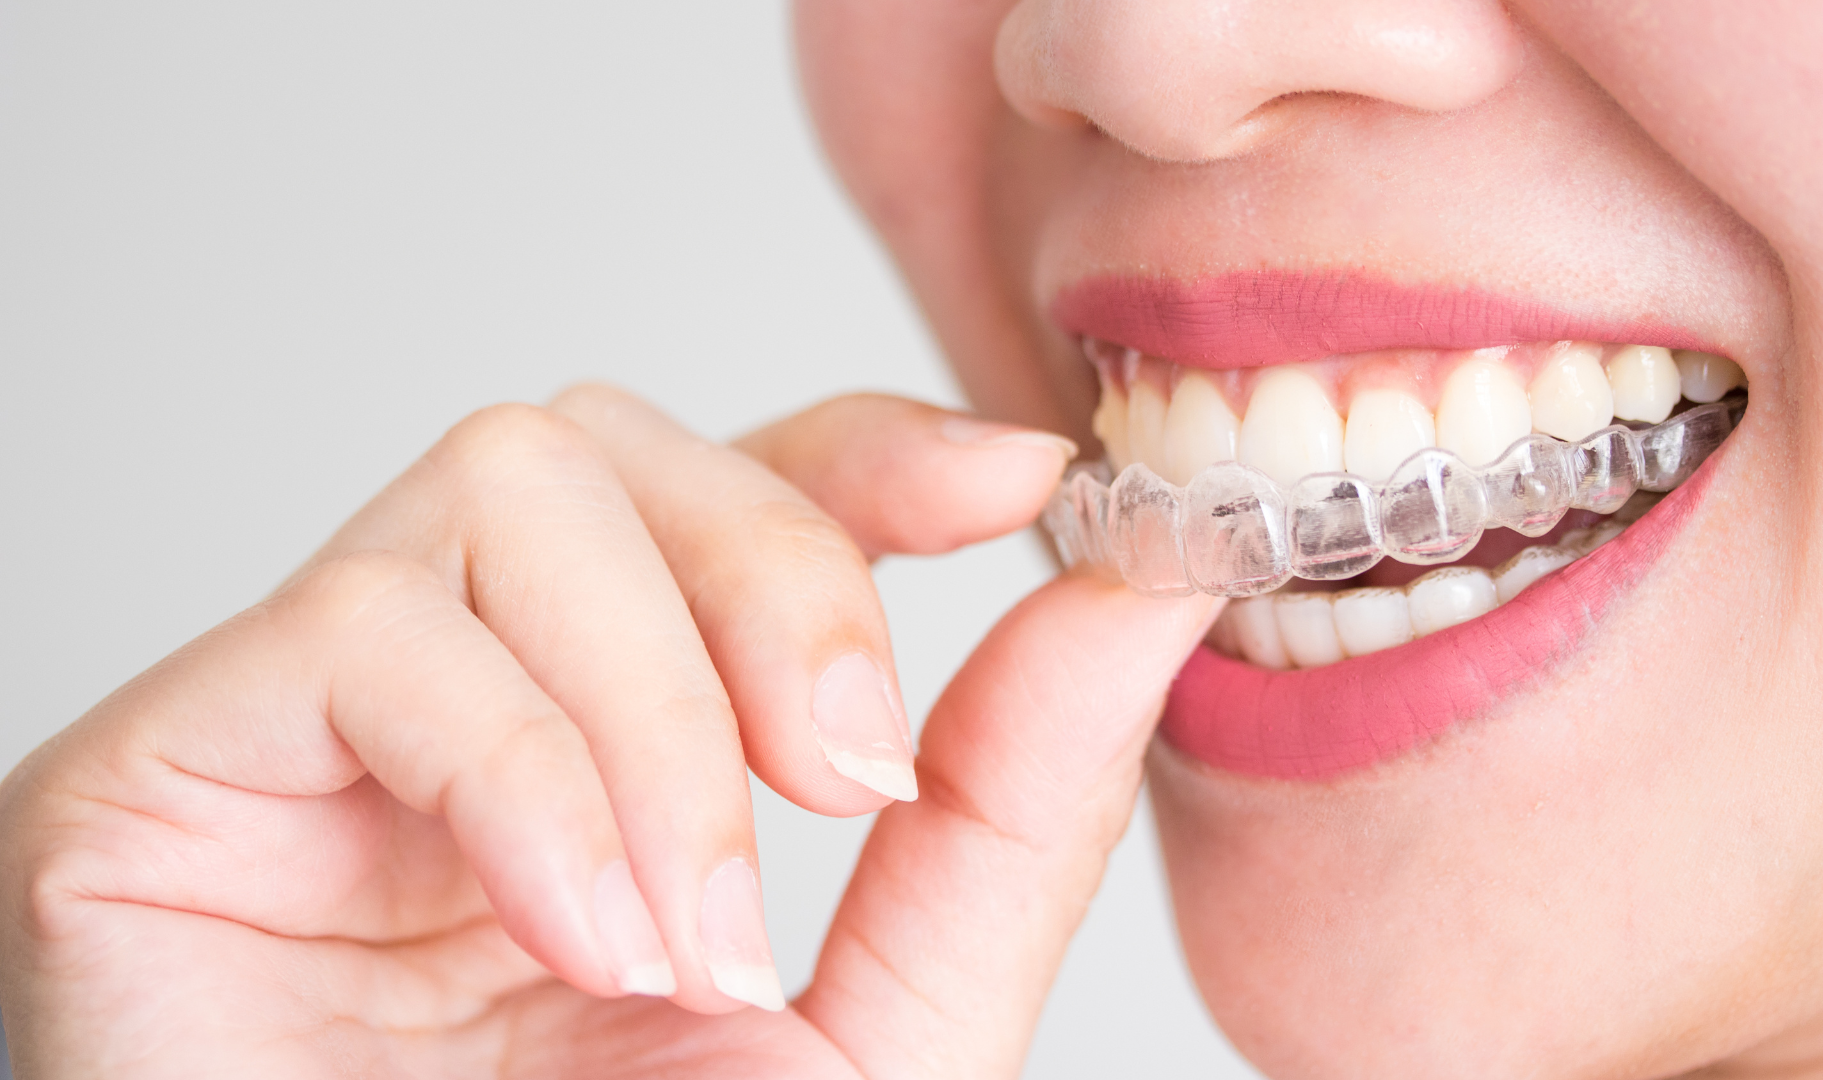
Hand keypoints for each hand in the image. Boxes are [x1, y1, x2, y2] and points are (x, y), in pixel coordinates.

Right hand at [0, 387, 1218, 1078]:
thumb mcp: (882, 1028)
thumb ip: (1004, 816)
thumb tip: (1137, 598)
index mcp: (612, 747)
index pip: (725, 490)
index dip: (869, 448)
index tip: (1019, 476)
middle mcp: (460, 702)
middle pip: (622, 447)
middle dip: (780, 578)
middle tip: (843, 785)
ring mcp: (310, 727)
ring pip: (512, 490)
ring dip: (654, 707)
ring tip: (681, 932)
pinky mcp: (165, 766)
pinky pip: (365, 628)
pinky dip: (520, 768)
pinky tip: (572, 931)